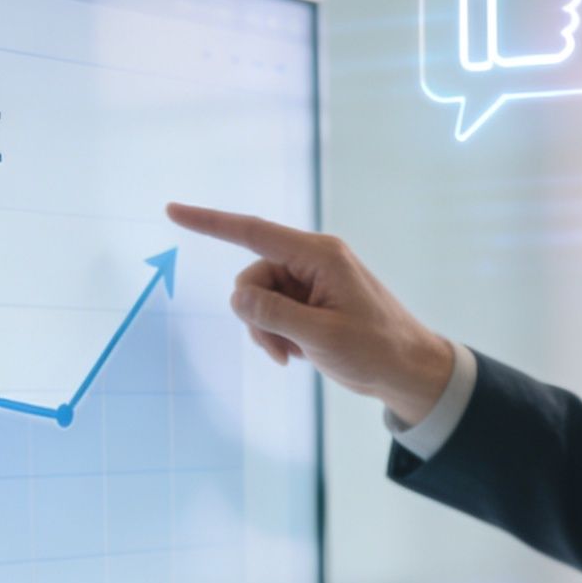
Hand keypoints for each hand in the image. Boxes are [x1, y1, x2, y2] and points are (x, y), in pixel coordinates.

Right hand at [164, 202, 455, 425]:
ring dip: (267, 331)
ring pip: (260, 299)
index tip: (173, 211)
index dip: (210, 222)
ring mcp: (312, 281)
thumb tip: (236, 296)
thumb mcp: (321, 336)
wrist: (408, 370)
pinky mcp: (312, 301)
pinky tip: (298, 354)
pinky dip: (277, 335)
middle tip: (280, 350)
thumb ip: (274, 314)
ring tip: (294, 355)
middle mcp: (313, 261)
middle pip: (253, 277)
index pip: (253, 232)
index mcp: (319, 256)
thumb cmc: (376, 350)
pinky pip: (274, 311)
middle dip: (256, 316)